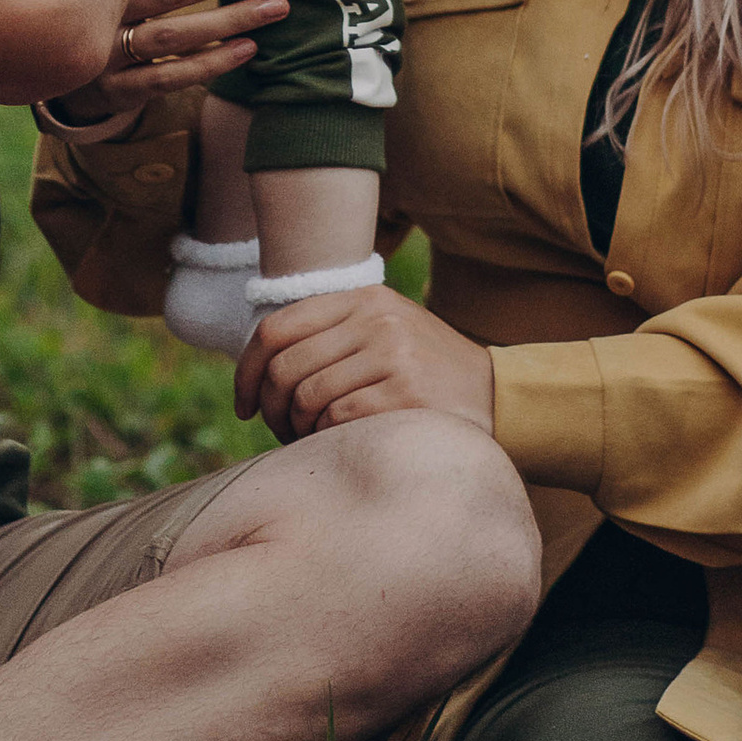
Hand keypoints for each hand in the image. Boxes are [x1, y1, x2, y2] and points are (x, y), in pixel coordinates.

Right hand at [38, 0, 291, 131]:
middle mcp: (98, 8)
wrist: (48, 65)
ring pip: (171, 36)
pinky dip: (208, 63)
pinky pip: (164, 77)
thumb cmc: (100, 0)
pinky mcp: (113, 89)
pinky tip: (247, 48)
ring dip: (227, 20)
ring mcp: (103, 51)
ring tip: (275, 6)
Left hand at [235, 283, 496, 439]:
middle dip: (271, 408)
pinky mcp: (406, 392)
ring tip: (311, 441)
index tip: (245, 404)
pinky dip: (327, 438)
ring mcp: (392, 353)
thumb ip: (330, 336)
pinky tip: (339, 443)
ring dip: (299, 429)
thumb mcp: (383, 332)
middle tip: (279, 432)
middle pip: (286, 367)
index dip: (247, 371)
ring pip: (308, 396)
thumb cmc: (424, 372)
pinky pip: (338, 419)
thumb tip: (256, 370)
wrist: (496, 395)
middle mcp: (375, 319)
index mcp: (362, 297)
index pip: (275, 328)